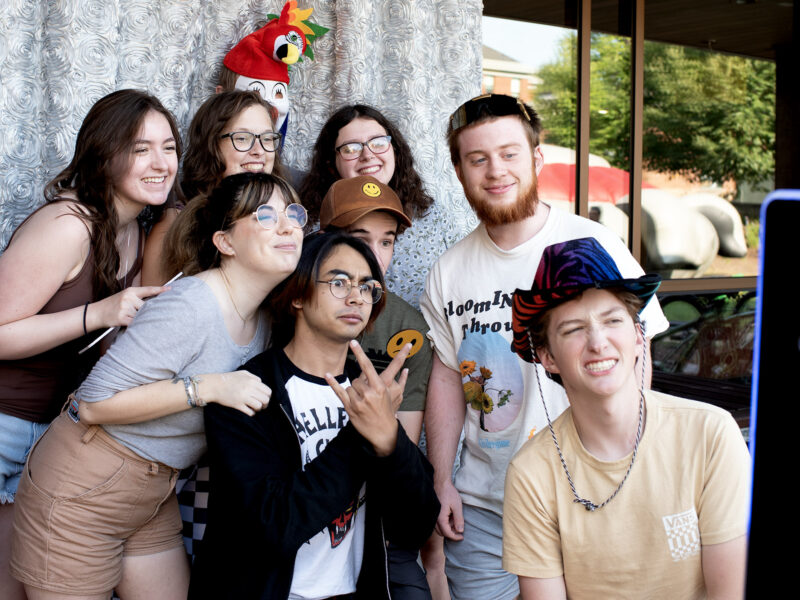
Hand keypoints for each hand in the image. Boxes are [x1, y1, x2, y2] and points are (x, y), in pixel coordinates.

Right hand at [89, 285, 168, 328]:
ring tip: (128, 317)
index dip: (160, 290)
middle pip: (147, 306)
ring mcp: (125, 307)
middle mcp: (128, 298)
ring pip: (141, 315)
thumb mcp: (125, 297)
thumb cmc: (113, 305)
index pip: (148, 290)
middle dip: (147, 311)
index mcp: (130, 291)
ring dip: (139, 319)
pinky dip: (135, 325)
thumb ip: (138, 299)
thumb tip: (154, 303)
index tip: (170, 289)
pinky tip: (130, 323)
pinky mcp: (122, 318)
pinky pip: (135, 323)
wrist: (96, 313)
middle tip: (141, 313)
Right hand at [201, 371, 271, 415]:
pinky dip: (252, 413)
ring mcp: (243, 397)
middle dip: (265, 404)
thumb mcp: (243, 373)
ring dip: (258, 409)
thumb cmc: (229, 379)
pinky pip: (250, 412)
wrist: (214, 385)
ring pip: (259, 406)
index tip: (264, 398)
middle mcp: (249, 389)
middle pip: (265, 399)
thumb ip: (254, 377)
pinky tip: (249, 411)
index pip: (268, 391)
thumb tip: (261, 384)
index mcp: (252, 381)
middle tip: (262, 405)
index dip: (268, 396)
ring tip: (255, 408)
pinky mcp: (237, 404)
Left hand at [325, 339, 409, 455]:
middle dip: (360, 385)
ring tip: (362, 402)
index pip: (368, 366)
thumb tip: (406, 370)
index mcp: (380, 388)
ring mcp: (358, 401)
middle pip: (357, 379)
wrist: (383, 433)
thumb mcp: (395, 395)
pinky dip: (333, 383)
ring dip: (354, 392)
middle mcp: (368, 393)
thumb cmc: (388, 412)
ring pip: (350, 387)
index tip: (353, 343)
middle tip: (366, 396)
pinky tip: (327, 375)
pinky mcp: (350, 408)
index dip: (360, 354)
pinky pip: (339, 392)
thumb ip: (400, 381)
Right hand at [434, 479, 463, 540]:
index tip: (462, 537)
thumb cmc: (449, 493)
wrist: (440, 483)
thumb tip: (460, 531)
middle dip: (451, 534)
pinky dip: (445, 523)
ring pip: (439, 528)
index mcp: (440, 518)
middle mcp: (434, 519)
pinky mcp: (433, 513)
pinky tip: (451, 516)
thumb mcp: (457, 506)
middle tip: (460, 531)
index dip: (455, 537)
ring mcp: (433, 516)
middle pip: (442, 533)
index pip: (447, 533)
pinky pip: (438, 523)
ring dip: (448, 528)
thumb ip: (458, 519)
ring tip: (456, 520)